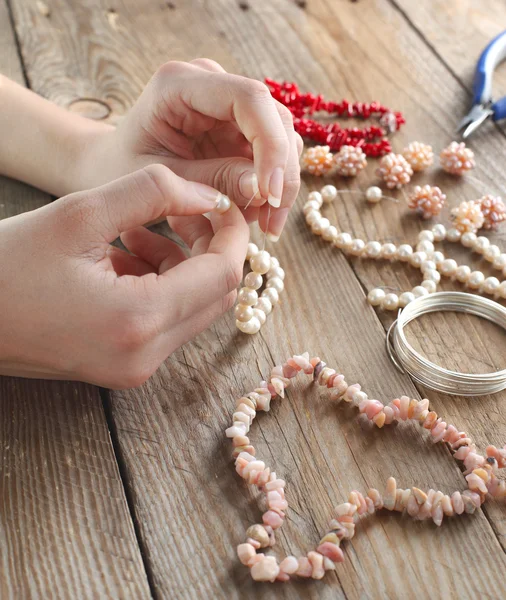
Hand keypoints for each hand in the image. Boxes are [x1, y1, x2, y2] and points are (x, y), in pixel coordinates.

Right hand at [0, 165, 247, 387]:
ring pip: (192, 308)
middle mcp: (145, 356)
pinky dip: (160, 285)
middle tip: (184, 210)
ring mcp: (135, 368)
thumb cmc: (6, 263)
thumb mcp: (80, 213)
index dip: (232, 233)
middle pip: (214, 295)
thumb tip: (209, 194)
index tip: (222, 200)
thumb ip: (153, 192)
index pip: (222, 276)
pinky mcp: (124, 367)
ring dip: (180, 265)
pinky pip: (165, 322)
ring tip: (139, 230)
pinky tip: (126, 256)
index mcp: (138, 320)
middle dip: (209, 247)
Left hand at [78, 60, 301, 239]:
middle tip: (271, 224)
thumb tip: (263, 189)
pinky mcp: (237, 128)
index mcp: (180, 84)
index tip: (270, 193)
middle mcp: (211, 84)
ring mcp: (228, 105)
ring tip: (261, 224)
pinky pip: (270, 154)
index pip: (248, 99)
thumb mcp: (159, 180)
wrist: (108, 164)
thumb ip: (209, 181)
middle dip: (280, 174)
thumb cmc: (120, 168)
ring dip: (279, 184)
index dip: (270, 145)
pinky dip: (269, 187)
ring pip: (281, 137)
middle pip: (274, 118)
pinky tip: (255, 214)